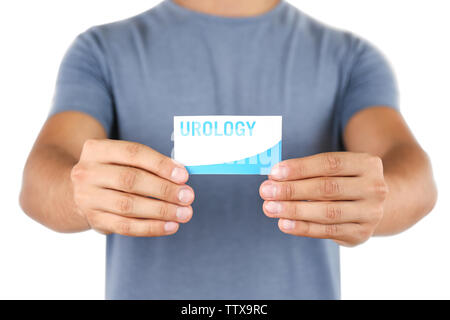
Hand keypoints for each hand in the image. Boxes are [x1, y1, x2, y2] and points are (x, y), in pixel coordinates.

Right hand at [71, 139, 193, 236]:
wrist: (81, 191)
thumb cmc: (114, 170)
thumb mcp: (124, 159)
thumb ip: (150, 163)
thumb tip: (180, 176)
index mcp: (97, 149)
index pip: (133, 153)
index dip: (160, 164)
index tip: (183, 176)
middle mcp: (87, 172)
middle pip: (130, 180)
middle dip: (163, 189)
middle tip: (187, 196)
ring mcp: (87, 198)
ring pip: (128, 206)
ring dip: (161, 211)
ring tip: (184, 213)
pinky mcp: (94, 220)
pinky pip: (126, 226)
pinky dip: (151, 227)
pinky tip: (170, 226)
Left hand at [259, 152, 387, 246]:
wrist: (376, 205)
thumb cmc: (344, 181)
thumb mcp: (336, 169)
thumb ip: (308, 171)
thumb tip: (274, 178)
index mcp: (367, 164)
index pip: (330, 163)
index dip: (300, 168)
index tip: (274, 172)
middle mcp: (374, 188)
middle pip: (327, 188)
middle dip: (292, 190)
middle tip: (265, 191)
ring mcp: (371, 213)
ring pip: (327, 212)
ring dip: (294, 210)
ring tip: (270, 208)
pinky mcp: (361, 234)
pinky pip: (327, 231)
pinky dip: (303, 228)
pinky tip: (284, 224)